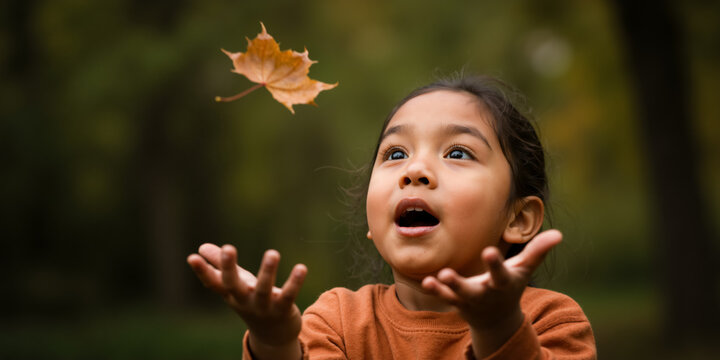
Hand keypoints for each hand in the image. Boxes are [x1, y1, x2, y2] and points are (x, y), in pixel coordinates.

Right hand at [187, 244, 306, 354]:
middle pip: (233, 285)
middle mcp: (243, 300)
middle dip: (229, 267)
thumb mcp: (236, 284)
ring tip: (272, 253)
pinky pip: (288, 295)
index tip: (191, 258)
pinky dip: (294, 282)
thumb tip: (201, 247)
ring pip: (263, 290)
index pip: (213, 282)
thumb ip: (220, 266)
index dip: (202, 271)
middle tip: (228, 248)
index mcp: (230, 293)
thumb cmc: (251, 301)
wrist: (273, 334)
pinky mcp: (282, 309)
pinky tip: (301, 267)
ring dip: (267, 272)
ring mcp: (263, 307)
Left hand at [421, 230, 561, 356]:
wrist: (498, 318)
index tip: (488, 251)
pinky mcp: (457, 301)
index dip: (494, 264)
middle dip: (461, 284)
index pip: (499, 273)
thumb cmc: (511, 284)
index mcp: (502, 283)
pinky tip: (426, 281)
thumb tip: (559, 234)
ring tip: (437, 277)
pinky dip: (436, 289)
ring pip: (456, 294)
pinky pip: (445, 295)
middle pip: (473, 289)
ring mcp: (469, 299)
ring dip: (445, 287)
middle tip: (447, 274)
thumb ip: (538, 251)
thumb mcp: (524, 269)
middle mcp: (485, 293)